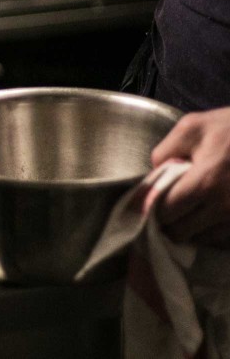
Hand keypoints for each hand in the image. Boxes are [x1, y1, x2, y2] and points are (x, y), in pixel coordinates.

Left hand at [151, 108, 229, 245]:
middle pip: (182, 232)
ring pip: (203, 240)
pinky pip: (223, 240)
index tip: (146, 206)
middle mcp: (224, 207)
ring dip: (191, 230)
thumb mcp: (192, 128)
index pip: (166, 210)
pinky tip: (208, 215)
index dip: (152, 209)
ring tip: (187, 212)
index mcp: (206, 181)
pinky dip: (211, 232)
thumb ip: (165, 151)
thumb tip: (154, 178)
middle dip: (168, 223)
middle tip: (165, 211)